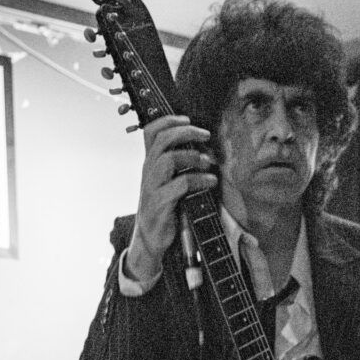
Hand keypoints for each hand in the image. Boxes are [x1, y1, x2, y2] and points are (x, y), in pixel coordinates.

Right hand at [124, 115, 217, 281]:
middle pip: (162, 140)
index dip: (168, 120)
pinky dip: (199, 180)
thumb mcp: (166, 184)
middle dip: (186, 132)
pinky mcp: (160, 203)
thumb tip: (204, 151)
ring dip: (193, 157)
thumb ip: (177, 167)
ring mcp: (152, 187)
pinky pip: (180, 185)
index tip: (188, 119)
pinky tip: (211, 181)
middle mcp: (148, 171)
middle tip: (206, 135)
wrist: (150, 239)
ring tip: (209, 162)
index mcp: (149, 163)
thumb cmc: (164, 209)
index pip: (151, 132)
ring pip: (169, 159)